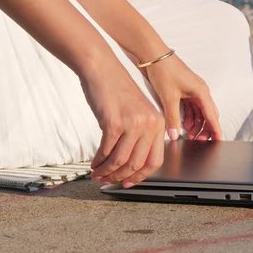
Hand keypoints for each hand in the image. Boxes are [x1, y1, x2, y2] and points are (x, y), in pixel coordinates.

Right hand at [82, 60, 164, 187]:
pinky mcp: (114, 123)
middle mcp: (150, 124)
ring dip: (107, 171)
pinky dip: (98, 161)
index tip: (128, 182)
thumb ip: (141, 135)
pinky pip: (106, 151)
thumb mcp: (138, 112)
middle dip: (120, 177)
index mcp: (159, 123)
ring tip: (97, 174)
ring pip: (120, 161)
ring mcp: (133, 124)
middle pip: (136, 164)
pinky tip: (93, 164)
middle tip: (108, 180)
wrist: (102, 70)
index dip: (140, 176)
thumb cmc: (117, 91)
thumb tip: (131, 165)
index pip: (155, 160)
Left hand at [143, 53, 222, 140]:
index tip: (218, 141)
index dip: (215, 130)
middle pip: (208, 115)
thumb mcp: (168, 97)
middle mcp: (200, 91)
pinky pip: (191, 107)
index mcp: (201, 92)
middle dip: (205, 129)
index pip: (212, 116)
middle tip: (198, 142)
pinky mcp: (184, 90)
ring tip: (188, 135)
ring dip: (196, 124)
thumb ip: (173, 118)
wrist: (153, 54)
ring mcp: (192, 90)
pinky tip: (182, 124)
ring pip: (199, 112)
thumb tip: (175, 135)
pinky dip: (189, 117)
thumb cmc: (164, 70)